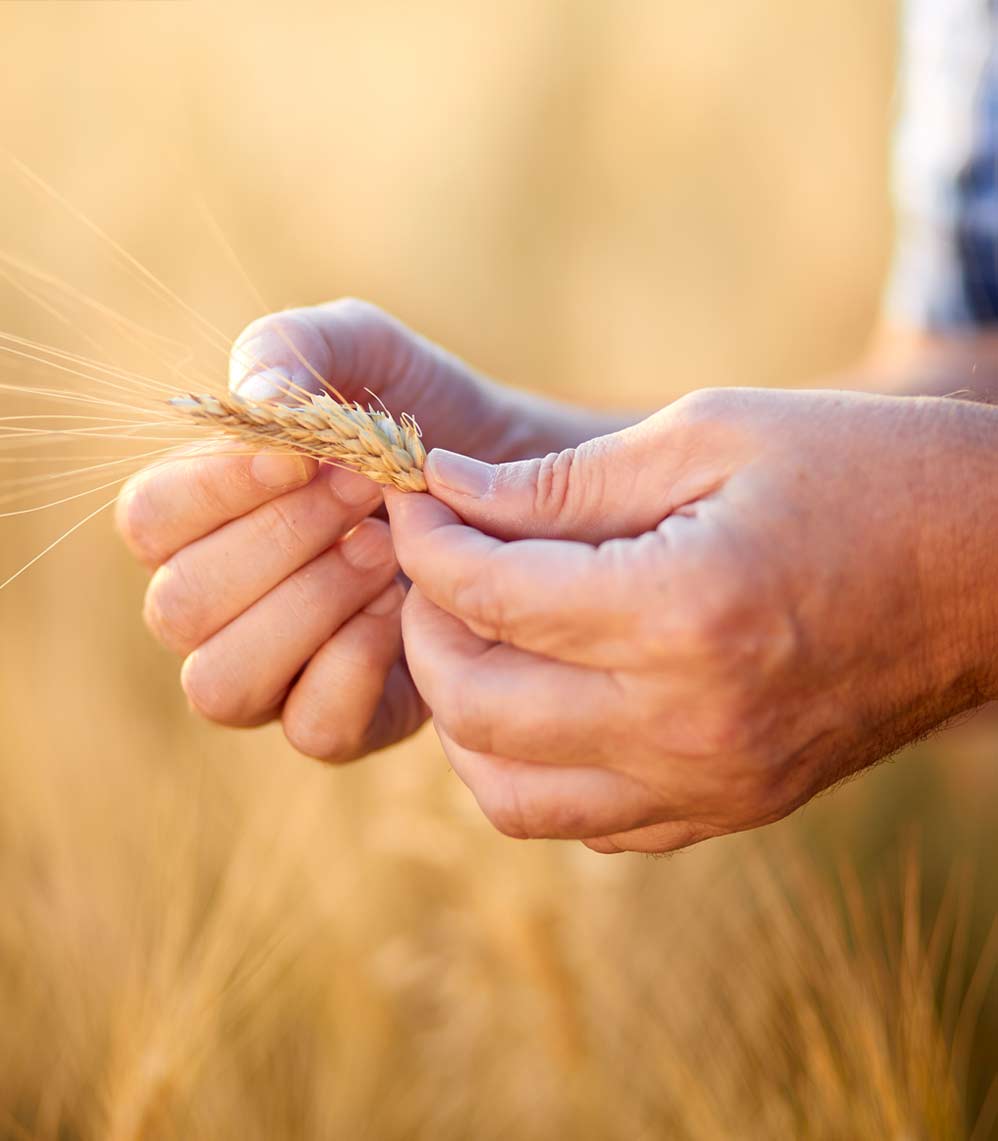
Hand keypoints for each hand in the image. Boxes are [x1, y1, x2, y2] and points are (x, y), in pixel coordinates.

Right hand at [117, 299, 626, 758]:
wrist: (517, 486)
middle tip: (368, 493)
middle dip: (281, 541)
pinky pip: (311, 729)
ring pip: (224, 683)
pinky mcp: (345, 721)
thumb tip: (255, 400)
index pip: (147, 521)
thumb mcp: (368, 352)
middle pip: (180, 607)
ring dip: (310, 606)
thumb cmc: (423, 416)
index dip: (213, 489)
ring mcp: (276, 674)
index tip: (303, 457)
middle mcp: (221, 607)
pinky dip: (356, 666)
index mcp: (202, 519)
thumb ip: (295, 348)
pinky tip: (405, 607)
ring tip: (388, 550)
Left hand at [386, 387, 997, 852]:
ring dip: (465, 713)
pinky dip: (532, 765)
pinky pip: (583, 823)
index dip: (426, 542)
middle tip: (435, 565)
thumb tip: (448, 493)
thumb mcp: (711, 436)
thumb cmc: (863, 473)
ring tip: (479, 635)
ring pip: (509, 795)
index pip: (490, 596)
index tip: (412, 498)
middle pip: (477, 707)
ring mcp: (710, 784)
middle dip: (424, 627)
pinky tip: (548, 693)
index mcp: (685, 611)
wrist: (994, 566)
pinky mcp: (729, 810)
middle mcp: (688, 722)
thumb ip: (562, 481)